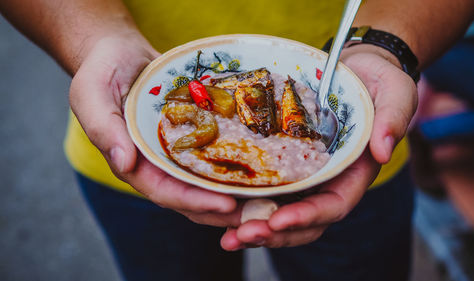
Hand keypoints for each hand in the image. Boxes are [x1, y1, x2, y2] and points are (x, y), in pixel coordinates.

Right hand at [69, 34, 240, 225]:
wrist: (118, 52)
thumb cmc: (100, 72)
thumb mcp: (91, 95)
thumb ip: (104, 129)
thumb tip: (124, 164)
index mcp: (132, 163)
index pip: (165, 192)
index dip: (195, 201)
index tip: (226, 205)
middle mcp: (156, 165)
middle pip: (191, 197)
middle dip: (223, 209)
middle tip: (259, 213)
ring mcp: (174, 153)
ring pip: (205, 183)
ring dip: (233, 194)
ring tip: (266, 199)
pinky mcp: (190, 138)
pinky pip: (212, 157)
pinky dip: (233, 166)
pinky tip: (259, 168)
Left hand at [220, 44, 417, 249]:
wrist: (356, 70)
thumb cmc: (378, 81)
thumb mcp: (394, 93)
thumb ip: (393, 119)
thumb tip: (383, 151)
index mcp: (355, 172)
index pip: (334, 205)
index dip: (308, 217)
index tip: (279, 221)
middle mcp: (329, 181)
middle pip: (304, 221)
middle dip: (273, 233)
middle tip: (240, 236)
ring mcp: (305, 175)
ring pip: (281, 212)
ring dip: (254, 227)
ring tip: (227, 238)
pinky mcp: (286, 163)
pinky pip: (266, 189)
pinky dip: (246, 203)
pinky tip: (221, 209)